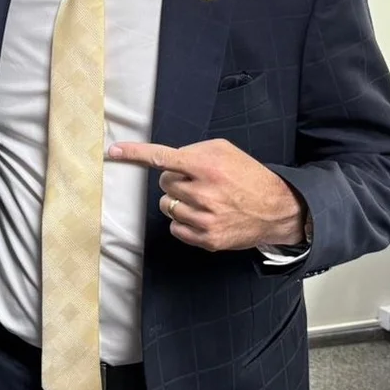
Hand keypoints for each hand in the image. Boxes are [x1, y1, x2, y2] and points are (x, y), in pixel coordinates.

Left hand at [108, 139, 304, 251]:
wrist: (276, 208)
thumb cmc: (247, 176)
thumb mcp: (224, 150)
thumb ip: (193, 152)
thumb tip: (165, 161)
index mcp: (206, 166)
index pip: (162, 158)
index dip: (135, 154)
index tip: (114, 152)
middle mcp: (203, 192)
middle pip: (163, 184)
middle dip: (175, 181)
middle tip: (197, 182)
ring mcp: (205, 218)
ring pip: (167, 206)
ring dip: (179, 202)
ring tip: (203, 200)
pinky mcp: (207, 239)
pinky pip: (175, 228)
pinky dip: (183, 221)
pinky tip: (202, 216)